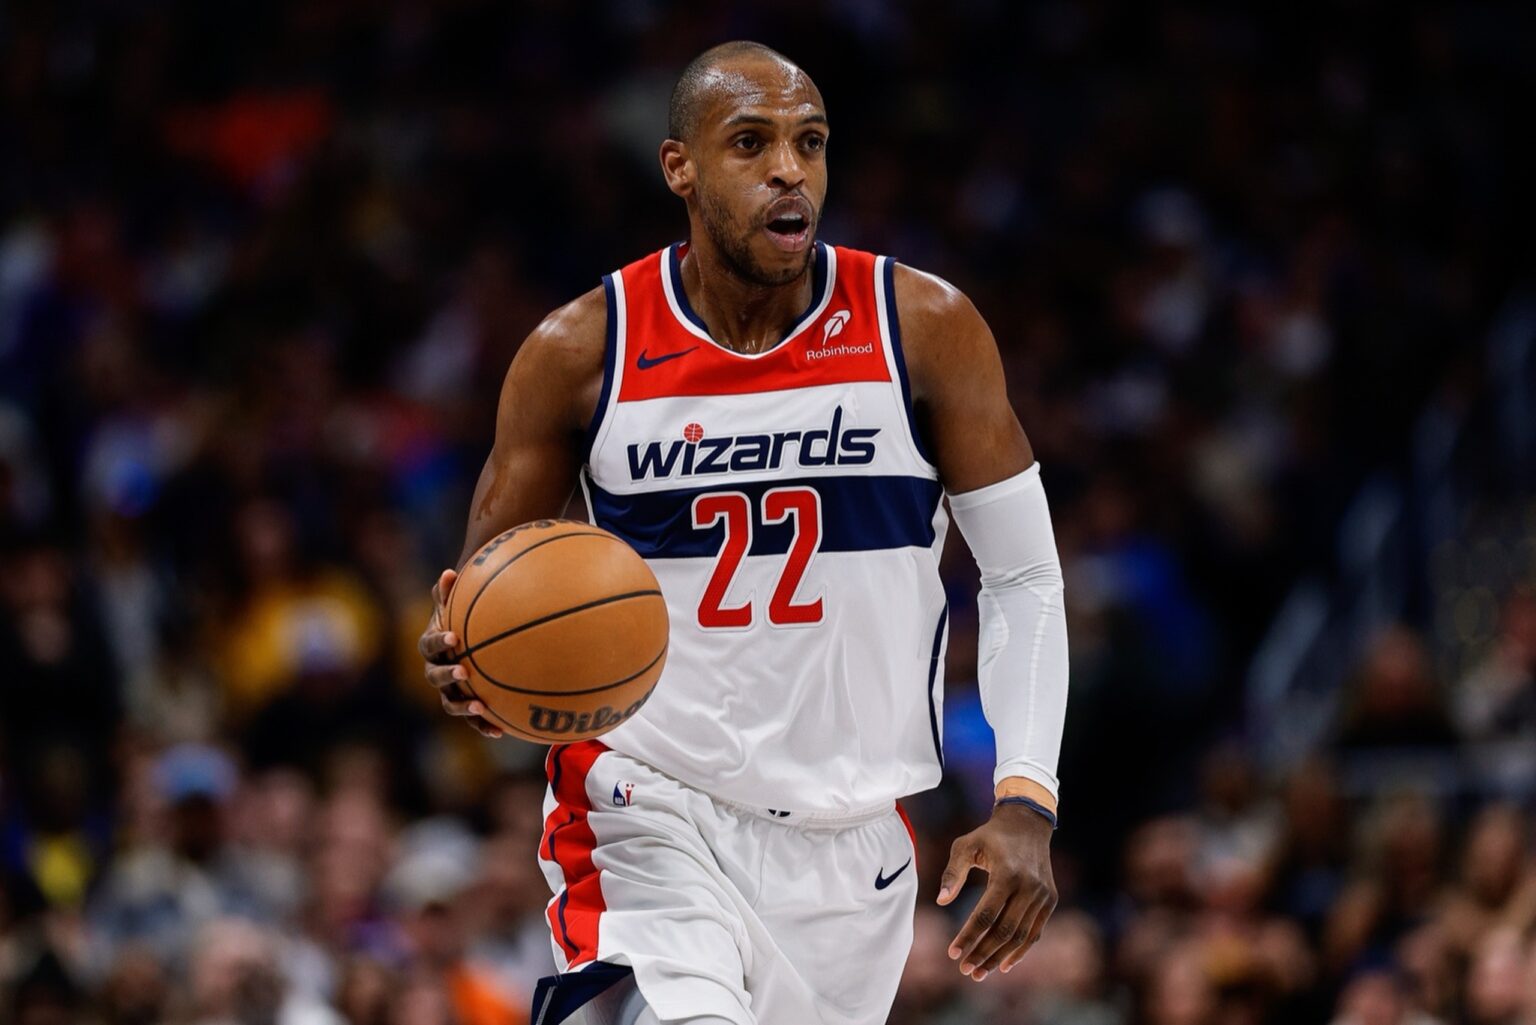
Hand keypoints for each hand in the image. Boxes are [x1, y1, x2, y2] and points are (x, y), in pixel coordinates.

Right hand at [418, 568, 502, 738]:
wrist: (467, 642)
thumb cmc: (463, 618)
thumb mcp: (457, 605)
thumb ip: (451, 593)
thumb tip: (449, 573)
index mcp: (432, 646)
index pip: (430, 644)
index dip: (439, 642)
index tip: (454, 637)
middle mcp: (436, 671)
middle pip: (435, 676)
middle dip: (448, 675)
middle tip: (464, 670)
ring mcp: (449, 690)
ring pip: (450, 703)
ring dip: (463, 706)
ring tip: (480, 706)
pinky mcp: (465, 705)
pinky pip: (472, 719)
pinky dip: (484, 725)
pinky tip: (501, 731)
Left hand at [937, 802, 1056, 980]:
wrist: (1027, 823)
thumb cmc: (990, 836)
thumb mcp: (965, 845)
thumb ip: (952, 873)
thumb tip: (941, 901)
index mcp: (1007, 873)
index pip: (986, 914)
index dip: (969, 936)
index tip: (952, 953)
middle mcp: (1029, 887)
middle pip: (1005, 931)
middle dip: (983, 953)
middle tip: (965, 970)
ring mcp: (1043, 895)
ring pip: (1021, 936)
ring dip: (1000, 958)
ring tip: (979, 973)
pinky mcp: (1050, 900)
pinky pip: (1035, 932)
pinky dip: (1020, 951)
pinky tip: (1004, 964)